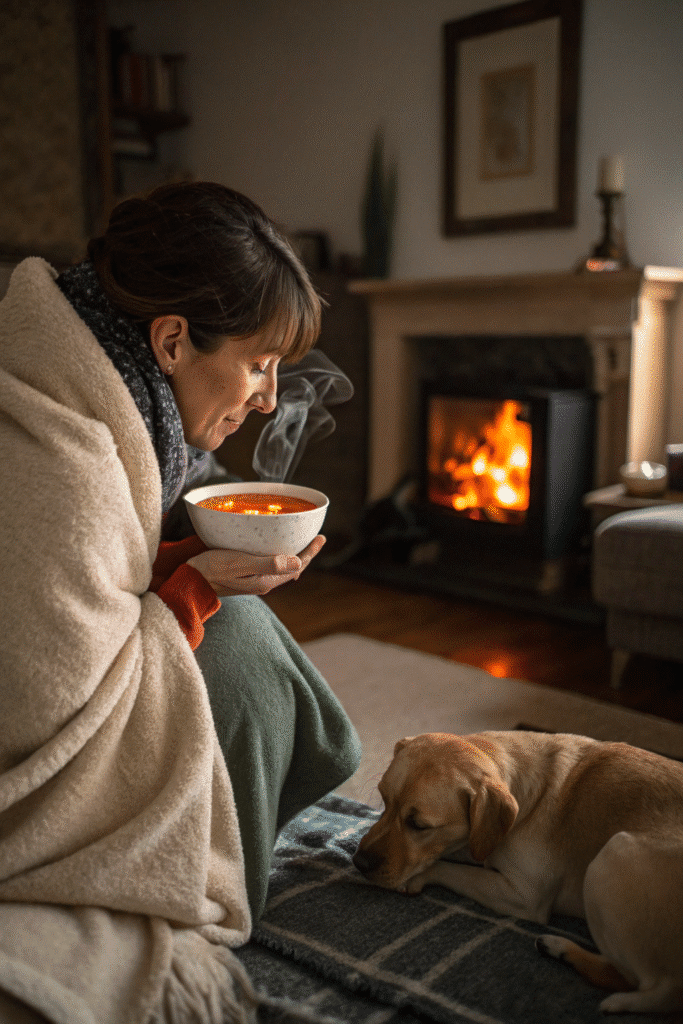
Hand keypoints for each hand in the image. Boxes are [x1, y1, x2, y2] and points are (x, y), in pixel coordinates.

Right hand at [187, 535, 325, 596]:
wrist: (192, 581)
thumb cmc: (214, 569)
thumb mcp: (242, 564)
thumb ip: (269, 564)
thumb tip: (298, 564)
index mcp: (266, 581)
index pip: (297, 566)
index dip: (311, 552)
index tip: (321, 538)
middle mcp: (263, 583)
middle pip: (292, 568)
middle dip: (305, 553)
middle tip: (315, 537)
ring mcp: (255, 580)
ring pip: (282, 567)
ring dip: (293, 554)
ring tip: (300, 540)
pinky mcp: (246, 575)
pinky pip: (270, 565)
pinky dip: (278, 555)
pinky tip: (275, 546)